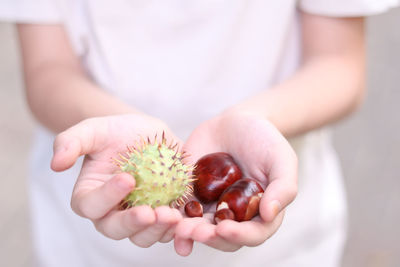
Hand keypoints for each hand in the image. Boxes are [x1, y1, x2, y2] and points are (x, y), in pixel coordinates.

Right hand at [51, 114, 182, 246]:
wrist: (145, 135)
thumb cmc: (115, 133)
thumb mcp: (93, 130)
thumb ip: (71, 141)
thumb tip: (56, 164)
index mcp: (91, 197)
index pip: (91, 205)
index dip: (107, 196)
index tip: (128, 178)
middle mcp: (112, 213)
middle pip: (117, 229)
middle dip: (133, 224)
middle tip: (151, 212)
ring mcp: (139, 217)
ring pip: (144, 236)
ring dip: (158, 231)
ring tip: (173, 216)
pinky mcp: (163, 215)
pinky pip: (169, 231)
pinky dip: (179, 232)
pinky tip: (189, 223)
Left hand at [174, 111, 297, 255]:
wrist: (235, 122)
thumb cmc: (264, 139)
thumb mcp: (281, 158)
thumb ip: (283, 187)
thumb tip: (270, 214)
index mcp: (259, 213)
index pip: (253, 234)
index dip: (239, 235)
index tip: (225, 228)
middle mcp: (234, 216)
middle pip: (222, 237)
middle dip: (209, 237)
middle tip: (196, 231)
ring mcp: (210, 207)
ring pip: (197, 228)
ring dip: (187, 232)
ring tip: (178, 227)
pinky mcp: (189, 195)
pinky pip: (179, 209)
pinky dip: (170, 215)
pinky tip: (161, 214)